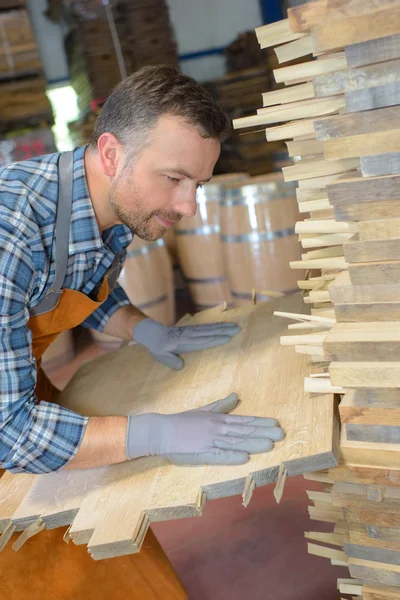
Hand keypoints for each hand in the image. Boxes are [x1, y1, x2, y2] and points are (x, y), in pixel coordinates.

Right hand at [126, 393, 284, 464]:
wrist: (161, 430)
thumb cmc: (182, 422)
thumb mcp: (204, 411)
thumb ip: (221, 406)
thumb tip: (235, 396)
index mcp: (218, 420)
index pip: (244, 422)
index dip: (261, 423)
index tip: (276, 424)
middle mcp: (217, 429)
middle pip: (243, 432)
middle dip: (263, 433)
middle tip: (281, 434)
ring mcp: (210, 440)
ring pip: (235, 442)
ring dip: (253, 443)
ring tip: (270, 445)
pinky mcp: (201, 452)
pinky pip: (218, 455)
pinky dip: (231, 456)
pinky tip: (244, 458)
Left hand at [132, 318, 240, 369]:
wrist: (154, 334)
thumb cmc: (158, 348)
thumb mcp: (161, 356)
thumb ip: (171, 361)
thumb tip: (181, 365)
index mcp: (184, 342)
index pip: (202, 341)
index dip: (215, 339)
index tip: (227, 338)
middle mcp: (190, 334)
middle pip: (210, 332)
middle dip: (224, 330)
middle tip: (238, 329)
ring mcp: (192, 330)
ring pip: (210, 328)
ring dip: (223, 326)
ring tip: (236, 326)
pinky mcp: (193, 329)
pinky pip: (207, 326)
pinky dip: (217, 325)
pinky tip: (225, 325)